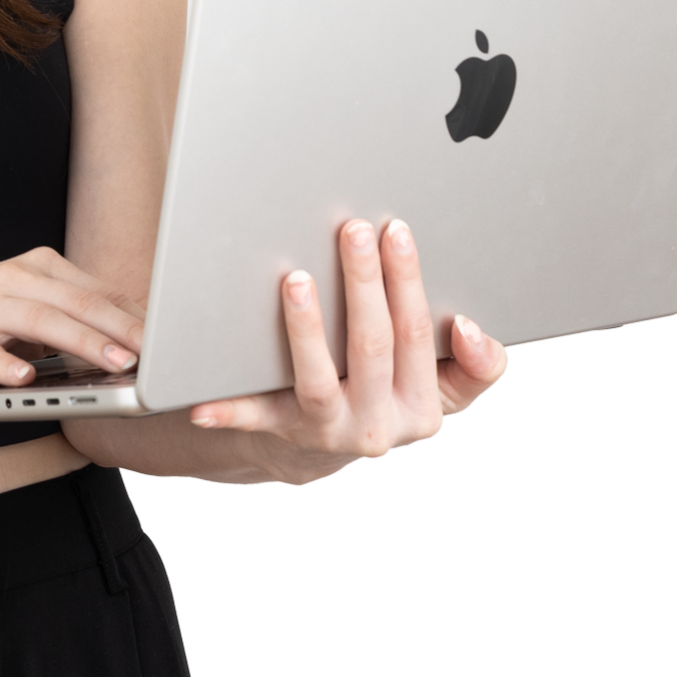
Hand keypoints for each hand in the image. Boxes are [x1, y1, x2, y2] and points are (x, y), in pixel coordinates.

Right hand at [0, 247, 146, 390]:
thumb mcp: (21, 310)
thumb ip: (67, 317)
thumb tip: (129, 337)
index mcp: (33, 269)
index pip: (94, 291)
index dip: (135, 313)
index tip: (172, 337)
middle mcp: (9, 279)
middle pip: (75, 301)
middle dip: (120, 326)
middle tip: (156, 351)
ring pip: (40, 322)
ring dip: (81, 342)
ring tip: (114, 362)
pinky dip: (4, 365)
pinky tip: (24, 378)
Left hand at [184, 218, 509, 480]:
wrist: (324, 448)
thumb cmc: (384, 392)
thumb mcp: (441, 387)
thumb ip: (474, 364)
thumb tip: (470, 329)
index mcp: (421, 405)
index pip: (417, 334)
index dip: (410, 283)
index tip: (398, 233)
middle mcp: (378, 422)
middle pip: (372, 344)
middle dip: (364, 281)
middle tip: (354, 228)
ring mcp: (328, 429)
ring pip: (317, 377)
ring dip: (307, 327)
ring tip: (296, 278)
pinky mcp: (281, 432)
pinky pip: (254, 417)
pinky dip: (228, 409)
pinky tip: (202, 401)